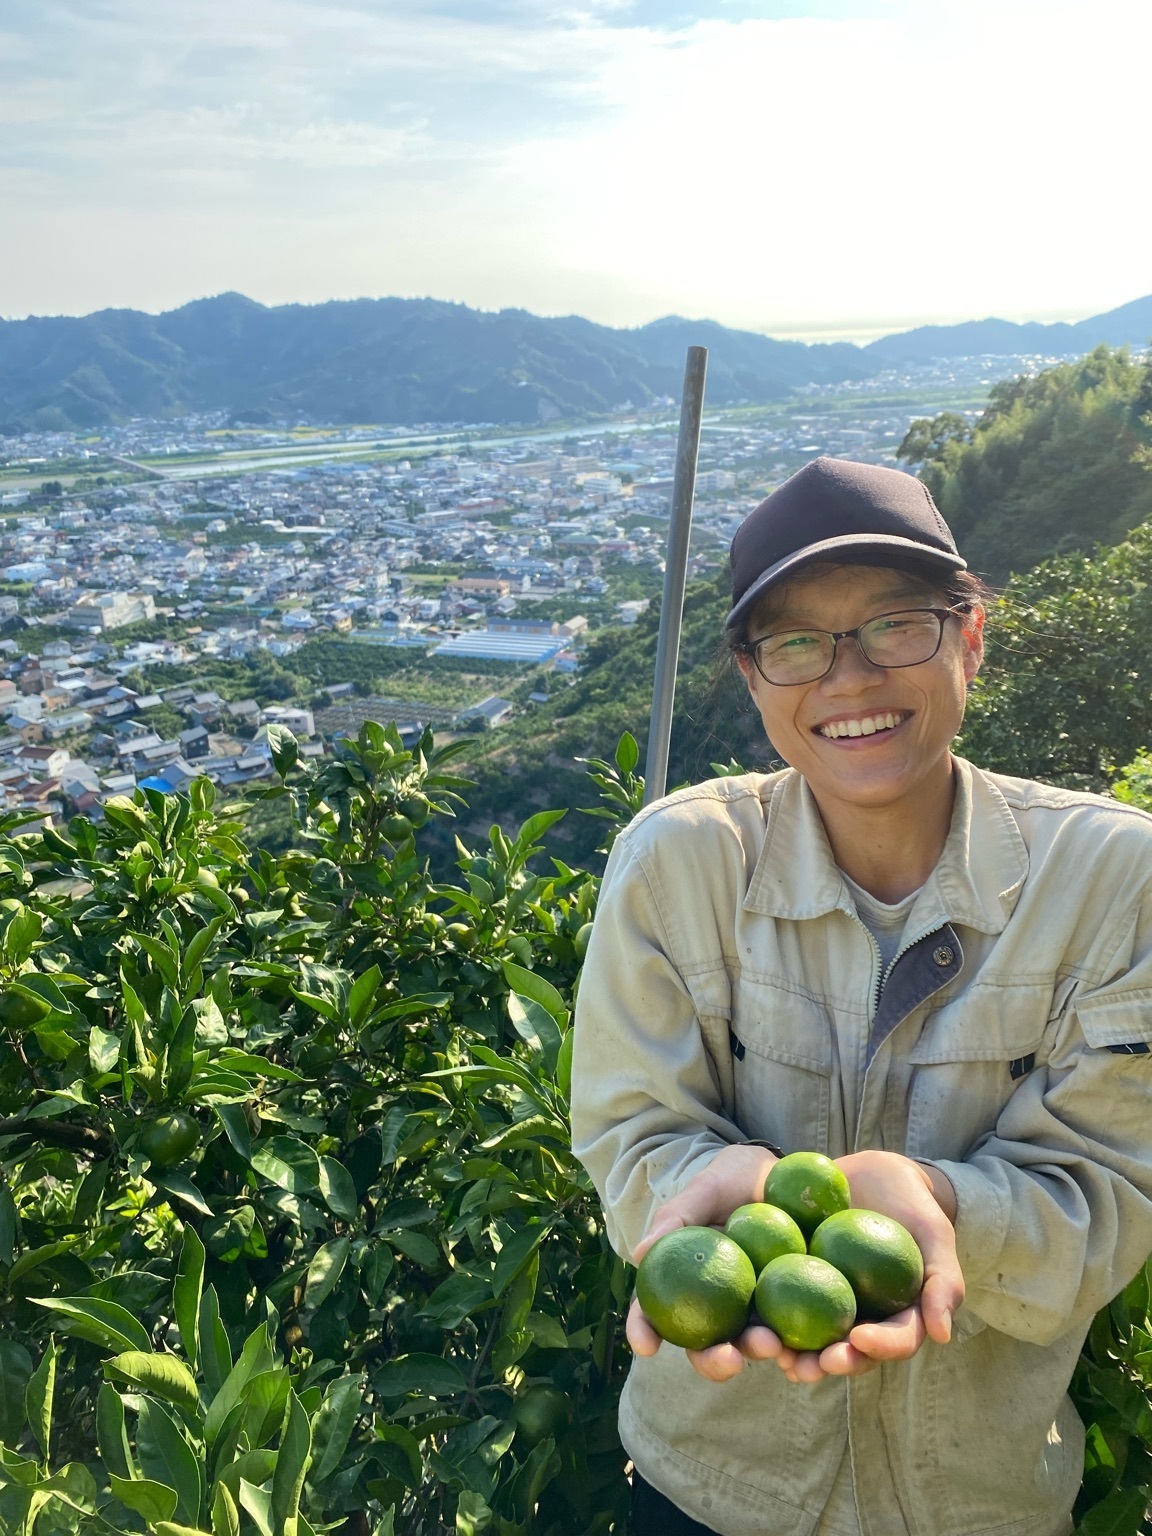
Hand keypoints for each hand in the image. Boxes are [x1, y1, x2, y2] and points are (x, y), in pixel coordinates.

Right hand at [627, 1142, 781, 1382]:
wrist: (783, 1173)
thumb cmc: (733, 1179)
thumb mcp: (706, 1190)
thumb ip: (677, 1218)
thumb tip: (640, 1254)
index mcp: (684, 1280)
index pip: (654, 1311)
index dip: (644, 1331)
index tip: (646, 1346)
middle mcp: (716, 1304)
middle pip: (704, 1344)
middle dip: (712, 1362)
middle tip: (728, 1358)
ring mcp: (754, 1309)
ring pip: (750, 1343)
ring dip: (757, 1352)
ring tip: (771, 1344)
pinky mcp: (793, 1306)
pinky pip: (794, 1333)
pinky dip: (799, 1347)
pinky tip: (805, 1350)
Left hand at [774, 1150, 963, 1383]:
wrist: (874, 1175)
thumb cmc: (911, 1205)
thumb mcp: (934, 1233)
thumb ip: (943, 1279)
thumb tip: (942, 1334)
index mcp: (900, 1315)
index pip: (896, 1339)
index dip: (880, 1346)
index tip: (859, 1340)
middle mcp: (865, 1318)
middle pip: (851, 1351)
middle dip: (832, 1363)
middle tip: (812, 1365)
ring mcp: (832, 1303)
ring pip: (816, 1340)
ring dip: (798, 1356)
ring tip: (780, 1356)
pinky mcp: (801, 1283)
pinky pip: (785, 1307)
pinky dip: (772, 1321)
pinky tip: (754, 1326)